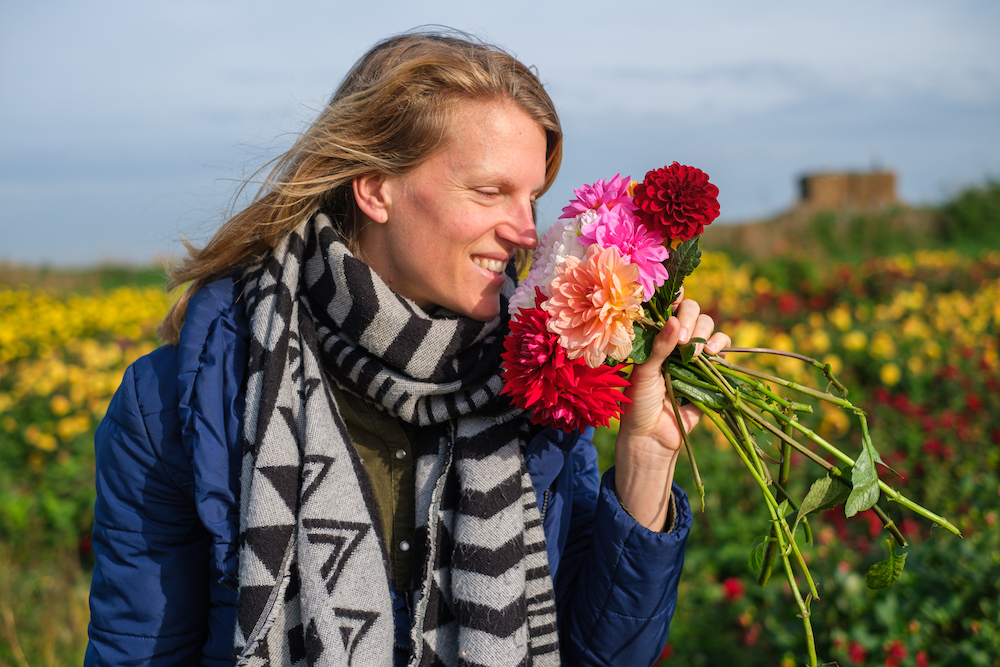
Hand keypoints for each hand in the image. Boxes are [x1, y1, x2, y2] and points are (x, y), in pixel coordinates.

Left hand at [613, 293, 730, 529]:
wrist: (652, 436)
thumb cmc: (638, 403)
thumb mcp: (644, 372)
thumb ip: (659, 346)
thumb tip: (675, 320)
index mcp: (654, 336)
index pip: (667, 306)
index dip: (674, 297)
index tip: (675, 299)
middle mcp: (675, 340)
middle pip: (693, 311)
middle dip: (691, 318)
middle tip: (684, 339)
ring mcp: (694, 353)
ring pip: (709, 326)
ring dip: (706, 332)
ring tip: (698, 352)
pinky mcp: (711, 369)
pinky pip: (722, 348)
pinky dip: (721, 344)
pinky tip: (713, 354)